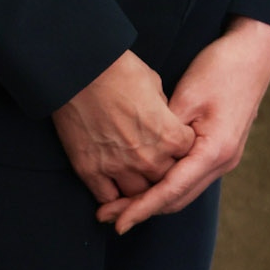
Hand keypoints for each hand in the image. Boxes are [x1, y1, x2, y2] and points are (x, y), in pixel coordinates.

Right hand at [53, 50, 194, 204]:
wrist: (80, 71)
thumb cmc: (121, 70)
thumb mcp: (156, 86)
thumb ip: (164, 113)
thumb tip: (163, 122)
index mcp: (170, 136)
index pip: (188, 154)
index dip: (181, 147)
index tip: (173, 141)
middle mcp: (148, 158)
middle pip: (166, 179)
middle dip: (163, 170)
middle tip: (154, 161)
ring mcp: (118, 168)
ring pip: (138, 195)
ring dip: (138, 186)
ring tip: (134, 176)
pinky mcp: (90, 172)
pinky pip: (107, 198)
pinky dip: (112, 196)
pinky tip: (112, 185)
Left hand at [95, 19, 269, 232]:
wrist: (254, 52)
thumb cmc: (221, 68)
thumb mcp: (186, 97)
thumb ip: (163, 132)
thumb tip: (139, 158)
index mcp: (215, 151)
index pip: (171, 190)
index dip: (142, 209)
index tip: (117, 223)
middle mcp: (223, 162)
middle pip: (178, 199)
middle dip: (143, 209)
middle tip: (108, 215)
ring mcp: (225, 158)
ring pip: (185, 191)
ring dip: (154, 200)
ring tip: (121, 204)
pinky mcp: (222, 150)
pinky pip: (191, 177)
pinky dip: (168, 185)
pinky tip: (148, 182)